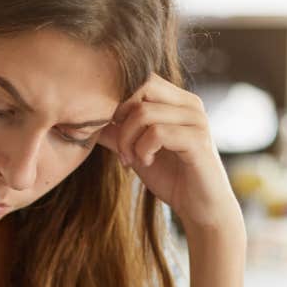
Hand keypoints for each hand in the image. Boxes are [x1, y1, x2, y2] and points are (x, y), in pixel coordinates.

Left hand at [97, 74, 242, 234]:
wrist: (200, 207)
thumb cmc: (171, 177)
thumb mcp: (135, 150)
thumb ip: (115, 132)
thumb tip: (85, 120)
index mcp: (176, 100)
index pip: (140, 79)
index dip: (117, 101)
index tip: (110, 130)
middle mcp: (189, 103)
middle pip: (141, 87)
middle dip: (119, 117)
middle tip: (119, 145)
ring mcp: (196, 119)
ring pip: (144, 113)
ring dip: (127, 140)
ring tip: (130, 159)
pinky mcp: (198, 140)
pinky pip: (157, 133)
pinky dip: (143, 150)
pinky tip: (146, 162)